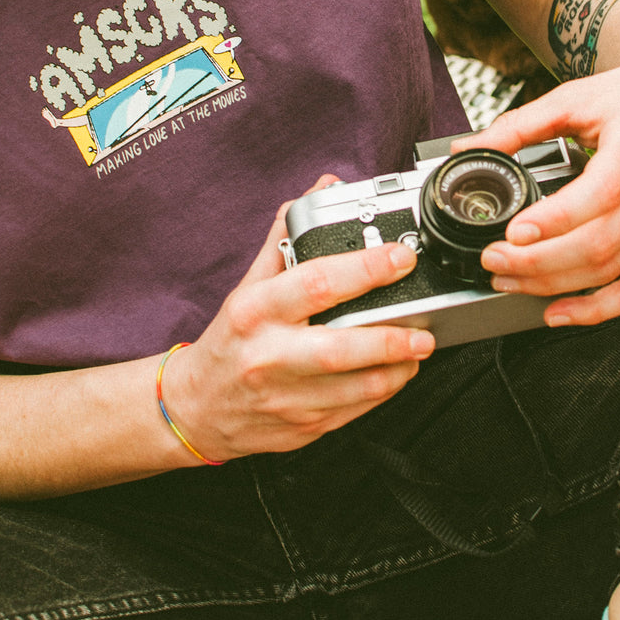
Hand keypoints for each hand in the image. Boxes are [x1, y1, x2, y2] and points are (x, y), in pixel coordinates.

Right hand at [161, 177, 434, 460]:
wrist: (197, 409)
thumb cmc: (228, 345)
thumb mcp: (247, 288)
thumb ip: (287, 241)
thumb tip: (322, 191)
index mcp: (255, 312)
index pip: (317, 284)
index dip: (367, 269)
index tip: (401, 258)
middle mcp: (269, 356)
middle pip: (340, 348)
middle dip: (391, 339)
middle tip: (422, 330)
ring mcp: (286, 398)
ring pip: (355, 388)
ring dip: (396, 370)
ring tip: (416, 350)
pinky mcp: (302, 428)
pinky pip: (354, 411)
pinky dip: (381, 392)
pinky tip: (392, 375)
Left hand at [453, 52, 619, 324]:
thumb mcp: (580, 97)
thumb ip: (522, 124)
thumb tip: (470, 147)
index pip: (600, 195)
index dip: (555, 220)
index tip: (514, 232)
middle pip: (597, 244)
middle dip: (537, 262)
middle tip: (494, 260)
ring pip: (608, 272)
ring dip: (552, 285)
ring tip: (508, 280)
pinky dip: (595, 310)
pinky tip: (558, 312)